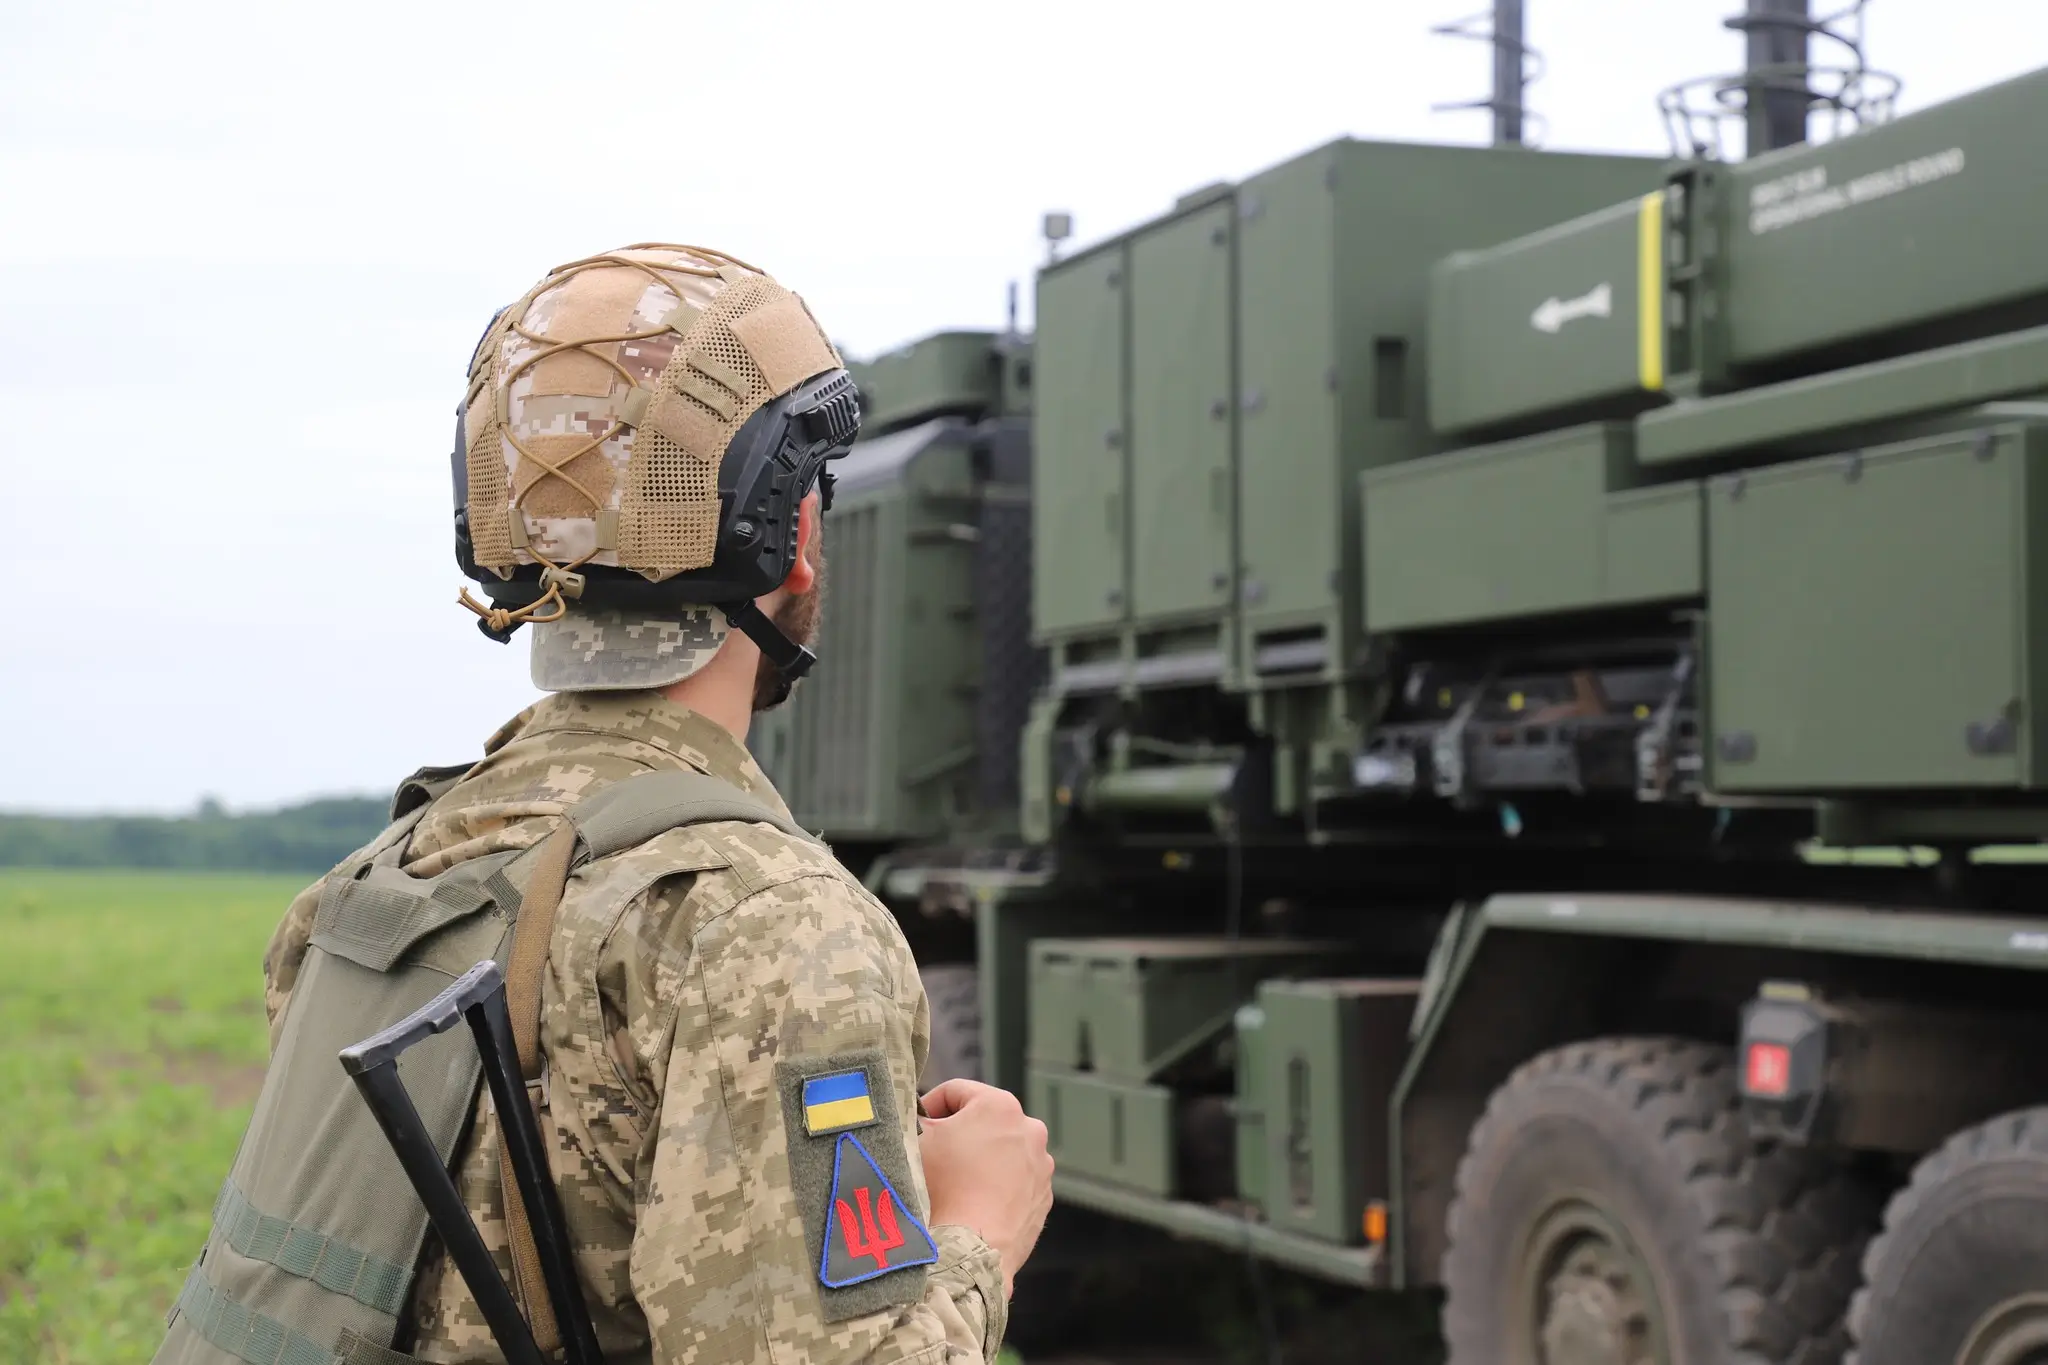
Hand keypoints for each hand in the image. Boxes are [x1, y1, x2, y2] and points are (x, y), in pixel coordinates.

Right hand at [917, 1079, 1053, 1296]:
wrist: (971, 1247)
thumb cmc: (942, 1188)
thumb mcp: (916, 1141)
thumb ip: (917, 1119)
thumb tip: (920, 1120)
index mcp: (999, 1105)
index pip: (956, 1091)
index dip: (929, 1107)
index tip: (917, 1127)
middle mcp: (1029, 1129)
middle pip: (984, 1120)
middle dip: (959, 1133)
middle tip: (935, 1155)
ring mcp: (1041, 1165)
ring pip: (1002, 1151)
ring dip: (980, 1159)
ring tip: (956, 1184)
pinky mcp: (1043, 1196)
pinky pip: (1015, 1181)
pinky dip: (997, 1186)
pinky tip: (975, 1203)